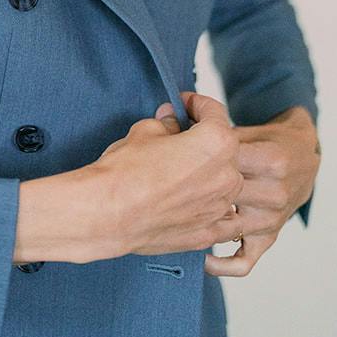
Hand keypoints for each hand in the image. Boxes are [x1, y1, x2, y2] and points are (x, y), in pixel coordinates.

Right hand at [86, 91, 244, 261]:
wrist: (109, 213)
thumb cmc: (126, 171)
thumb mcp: (146, 130)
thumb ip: (168, 124)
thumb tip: (172, 122)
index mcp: (216, 142)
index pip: (214, 112)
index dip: (196, 104)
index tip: (184, 105)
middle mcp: (227, 175)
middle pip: (223, 148)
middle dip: (202, 139)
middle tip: (178, 136)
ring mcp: (220, 207)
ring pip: (222, 181)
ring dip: (207, 172)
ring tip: (179, 170)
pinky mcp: (209, 232)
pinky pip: (218, 216)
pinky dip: (207, 206)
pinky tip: (187, 201)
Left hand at [161, 93, 320, 276]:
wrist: (305, 159)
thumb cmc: (272, 140)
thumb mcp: (251, 129)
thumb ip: (216, 130)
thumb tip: (172, 117)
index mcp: (271, 160)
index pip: (225, 158)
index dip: (193, 151)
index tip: (171, 147)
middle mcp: (274, 193)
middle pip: (222, 194)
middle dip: (192, 188)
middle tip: (166, 184)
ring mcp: (271, 219)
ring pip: (228, 229)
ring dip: (200, 224)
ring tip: (176, 217)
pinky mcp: (269, 237)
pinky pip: (244, 261)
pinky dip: (221, 265)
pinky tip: (201, 257)